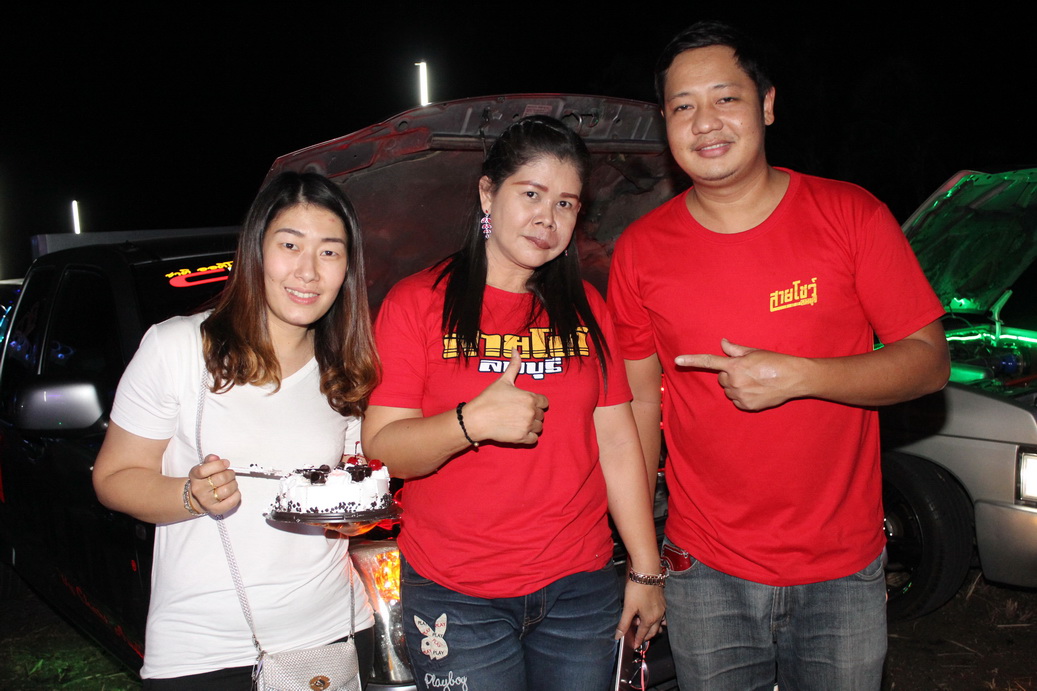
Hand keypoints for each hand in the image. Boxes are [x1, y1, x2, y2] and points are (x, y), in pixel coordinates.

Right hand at [189, 454, 240, 513]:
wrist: (198, 498)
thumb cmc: (205, 480)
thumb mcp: (204, 467)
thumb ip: (210, 460)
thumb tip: (216, 458)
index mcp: (195, 476)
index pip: (204, 470)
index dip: (218, 465)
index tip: (226, 463)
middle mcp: (199, 489)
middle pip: (220, 479)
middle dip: (230, 474)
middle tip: (230, 474)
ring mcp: (207, 501)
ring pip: (227, 490)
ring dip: (234, 484)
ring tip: (231, 483)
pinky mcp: (216, 510)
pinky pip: (232, 501)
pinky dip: (237, 494)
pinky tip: (233, 491)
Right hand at [462, 348, 548, 444]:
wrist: (477, 418)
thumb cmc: (489, 399)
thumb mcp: (502, 380)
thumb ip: (513, 366)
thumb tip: (516, 349)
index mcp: (530, 397)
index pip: (544, 402)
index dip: (536, 403)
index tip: (525, 404)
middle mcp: (531, 412)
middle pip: (541, 415)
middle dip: (532, 414)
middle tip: (517, 413)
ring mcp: (528, 425)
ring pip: (539, 427)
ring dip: (531, 426)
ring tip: (518, 423)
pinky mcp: (522, 438)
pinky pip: (534, 439)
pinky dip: (528, 437)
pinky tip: (518, 432)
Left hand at [615, 581, 665, 646]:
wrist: (647, 572)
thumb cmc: (637, 589)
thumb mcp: (628, 607)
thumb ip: (624, 623)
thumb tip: (618, 636)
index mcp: (650, 619)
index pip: (643, 635)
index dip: (637, 641)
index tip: (634, 645)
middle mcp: (658, 616)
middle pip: (653, 631)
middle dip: (645, 636)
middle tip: (637, 637)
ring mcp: (662, 608)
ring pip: (658, 623)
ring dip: (651, 627)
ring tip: (641, 624)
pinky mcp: (663, 601)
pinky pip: (661, 615)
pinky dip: (655, 618)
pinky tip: (649, 614)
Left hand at [675, 338, 805, 410]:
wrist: (794, 378)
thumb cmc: (775, 362)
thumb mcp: (754, 352)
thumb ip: (735, 349)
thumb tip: (722, 342)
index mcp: (734, 365)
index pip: (708, 361)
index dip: (691, 360)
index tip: (677, 361)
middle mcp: (735, 381)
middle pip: (722, 378)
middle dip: (730, 375)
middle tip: (748, 372)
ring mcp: (740, 395)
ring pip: (729, 390)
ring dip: (737, 386)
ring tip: (755, 381)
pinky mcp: (747, 406)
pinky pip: (737, 401)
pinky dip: (744, 397)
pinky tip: (757, 391)